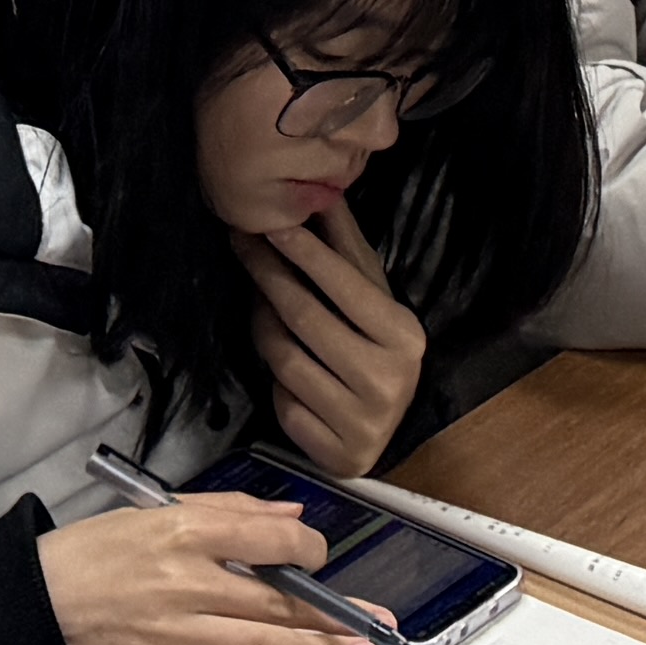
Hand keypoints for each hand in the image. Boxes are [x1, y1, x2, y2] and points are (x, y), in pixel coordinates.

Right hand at [41, 499, 371, 644]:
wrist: (28, 609)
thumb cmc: (89, 554)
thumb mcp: (153, 514)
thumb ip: (228, 513)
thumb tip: (290, 519)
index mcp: (182, 534)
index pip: (269, 540)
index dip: (307, 549)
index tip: (319, 554)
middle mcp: (185, 585)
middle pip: (276, 601)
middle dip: (332, 613)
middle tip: (377, 622)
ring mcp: (176, 636)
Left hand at [244, 205, 426, 473]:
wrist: (381, 431)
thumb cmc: (374, 350)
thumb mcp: (371, 300)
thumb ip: (347, 253)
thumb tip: (324, 193)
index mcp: (404, 335)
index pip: (345, 286)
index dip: (305, 252)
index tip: (270, 222)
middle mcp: (389, 379)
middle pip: (307, 318)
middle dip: (268, 274)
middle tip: (241, 242)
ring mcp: (363, 420)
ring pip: (286, 360)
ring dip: (262, 326)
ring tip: (255, 301)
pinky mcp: (336, 451)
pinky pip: (284, 402)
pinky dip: (274, 380)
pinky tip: (276, 362)